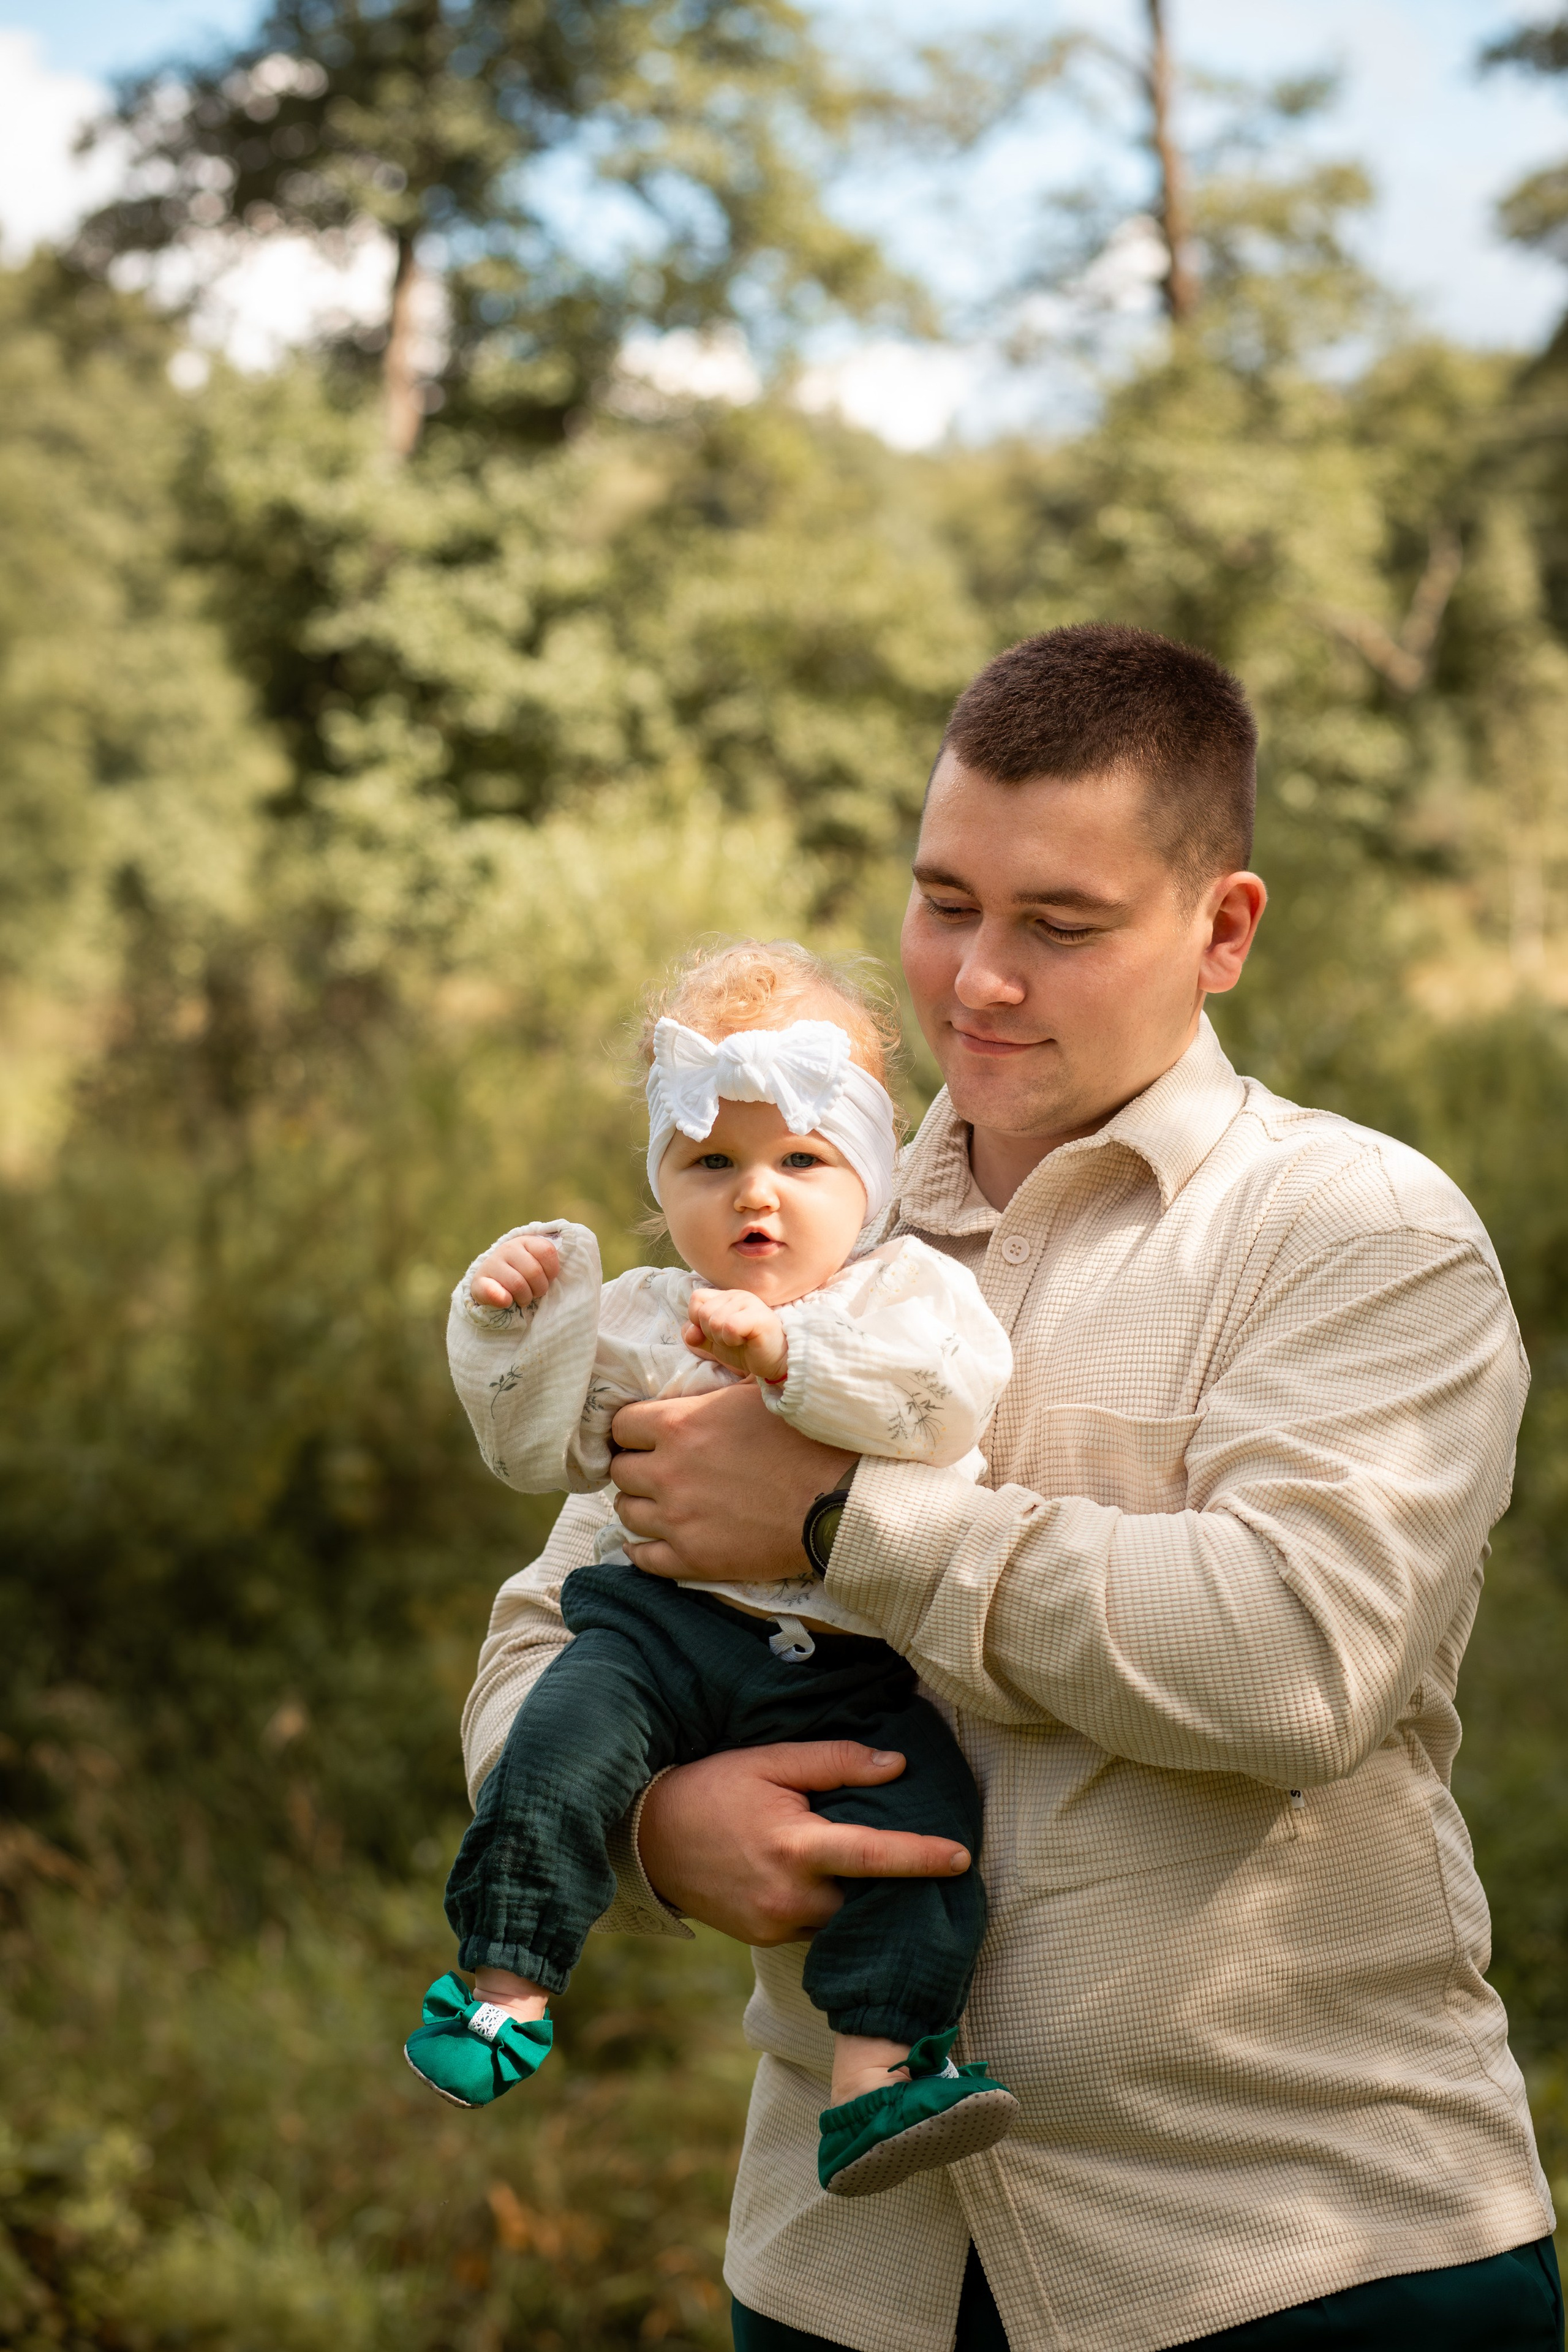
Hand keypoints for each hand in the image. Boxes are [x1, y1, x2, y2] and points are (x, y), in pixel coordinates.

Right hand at [469, 1231, 559, 1309]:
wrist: (491, 1282)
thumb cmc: (522, 1274)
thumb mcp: (537, 1264)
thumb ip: (549, 1263)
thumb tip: (553, 1274)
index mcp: (525, 1241)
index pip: (547, 1252)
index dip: (551, 1271)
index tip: (547, 1278)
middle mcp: (508, 1248)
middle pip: (534, 1272)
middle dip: (539, 1288)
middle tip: (534, 1292)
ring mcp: (492, 1263)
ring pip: (518, 1284)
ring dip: (525, 1298)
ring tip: (523, 1298)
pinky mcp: (478, 1281)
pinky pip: (494, 1292)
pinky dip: (504, 1300)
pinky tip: (507, 1301)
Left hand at [609, 1382, 852, 1579]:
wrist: (839, 1500)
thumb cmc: (805, 1440)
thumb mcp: (758, 1393)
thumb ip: (715, 1385)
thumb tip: (698, 1364)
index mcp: (679, 1424)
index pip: (621, 1425)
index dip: (632, 1430)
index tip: (646, 1436)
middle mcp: (668, 1471)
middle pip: (619, 1470)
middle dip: (635, 1467)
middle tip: (656, 1470)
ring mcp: (677, 1518)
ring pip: (626, 1512)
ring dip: (639, 1505)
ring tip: (660, 1503)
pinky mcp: (692, 1558)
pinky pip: (643, 1557)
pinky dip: (644, 1549)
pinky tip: (655, 1541)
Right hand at [637, 1743, 970, 1942]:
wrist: (646, 1837)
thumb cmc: (712, 1787)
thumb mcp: (771, 1759)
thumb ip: (835, 1762)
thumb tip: (896, 1765)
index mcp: (795, 1847)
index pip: (874, 1856)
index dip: (921, 1857)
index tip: (962, 1857)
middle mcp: (789, 1896)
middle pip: (865, 1898)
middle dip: (895, 1885)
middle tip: (927, 1860)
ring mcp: (775, 1925)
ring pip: (842, 1919)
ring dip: (862, 1898)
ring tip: (880, 1871)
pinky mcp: (764, 1939)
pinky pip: (816, 1927)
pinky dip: (831, 1907)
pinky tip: (834, 1883)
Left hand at [684, 1287, 788, 1382]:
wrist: (776, 1361)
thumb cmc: (747, 1349)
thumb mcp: (715, 1343)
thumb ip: (697, 1336)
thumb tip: (689, 1333)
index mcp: (725, 1297)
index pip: (696, 1298)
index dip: (697, 1320)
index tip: (715, 1333)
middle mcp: (737, 1295)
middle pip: (703, 1312)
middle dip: (711, 1334)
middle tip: (731, 1339)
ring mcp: (749, 1302)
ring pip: (714, 1321)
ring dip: (723, 1339)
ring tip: (739, 1340)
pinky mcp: (757, 1316)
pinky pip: (729, 1327)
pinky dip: (732, 1340)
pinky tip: (745, 1341)